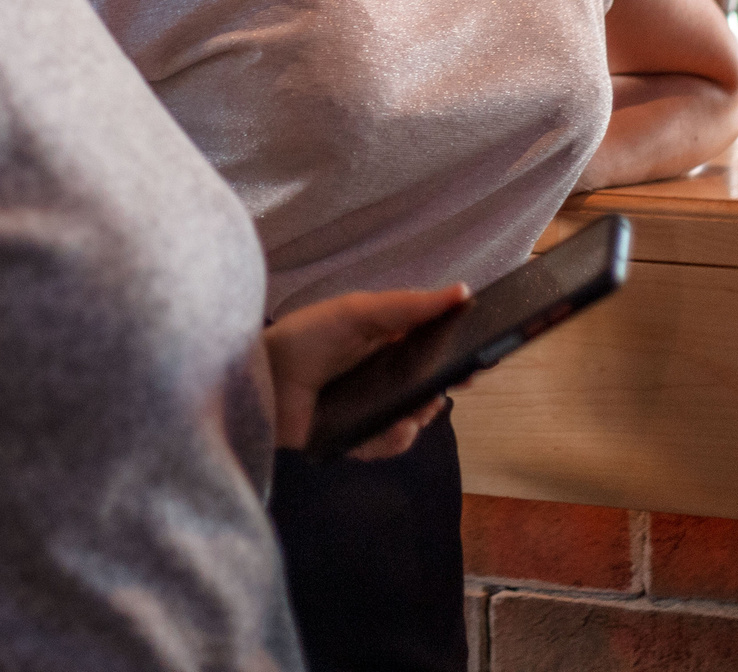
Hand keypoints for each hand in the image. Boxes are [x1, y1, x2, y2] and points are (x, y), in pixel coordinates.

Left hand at [262, 285, 468, 460]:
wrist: (260, 380)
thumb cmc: (306, 337)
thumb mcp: (359, 312)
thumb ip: (409, 305)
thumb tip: (462, 292)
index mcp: (388, 342)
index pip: (434, 350)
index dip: (459, 356)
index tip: (478, 361)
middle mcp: (384, 377)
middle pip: (431, 390)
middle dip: (440, 392)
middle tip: (441, 389)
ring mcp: (371, 410)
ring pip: (415, 421)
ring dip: (417, 417)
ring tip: (407, 410)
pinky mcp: (356, 439)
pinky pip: (389, 445)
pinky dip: (391, 439)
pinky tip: (383, 427)